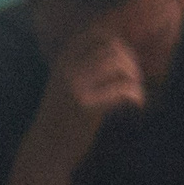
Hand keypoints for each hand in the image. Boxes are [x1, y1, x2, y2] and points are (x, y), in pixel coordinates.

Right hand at [35, 30, 144, 167]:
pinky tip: (137, 105)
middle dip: (131, 62)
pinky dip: (137, 96)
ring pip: (118, 65)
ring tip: (137, 94)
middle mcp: (67, 70)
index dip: (117, 42)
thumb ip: (82, 69)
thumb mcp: (65, 87)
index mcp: (62, 62)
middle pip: (111, 47)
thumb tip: (118, 54)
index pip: (94, 34)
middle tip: (134, 81)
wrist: (46, 150)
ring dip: (135, 78)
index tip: (125, 61)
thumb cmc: (61, 120)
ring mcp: (76, 87)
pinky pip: (122, 90)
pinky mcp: (87, 107)